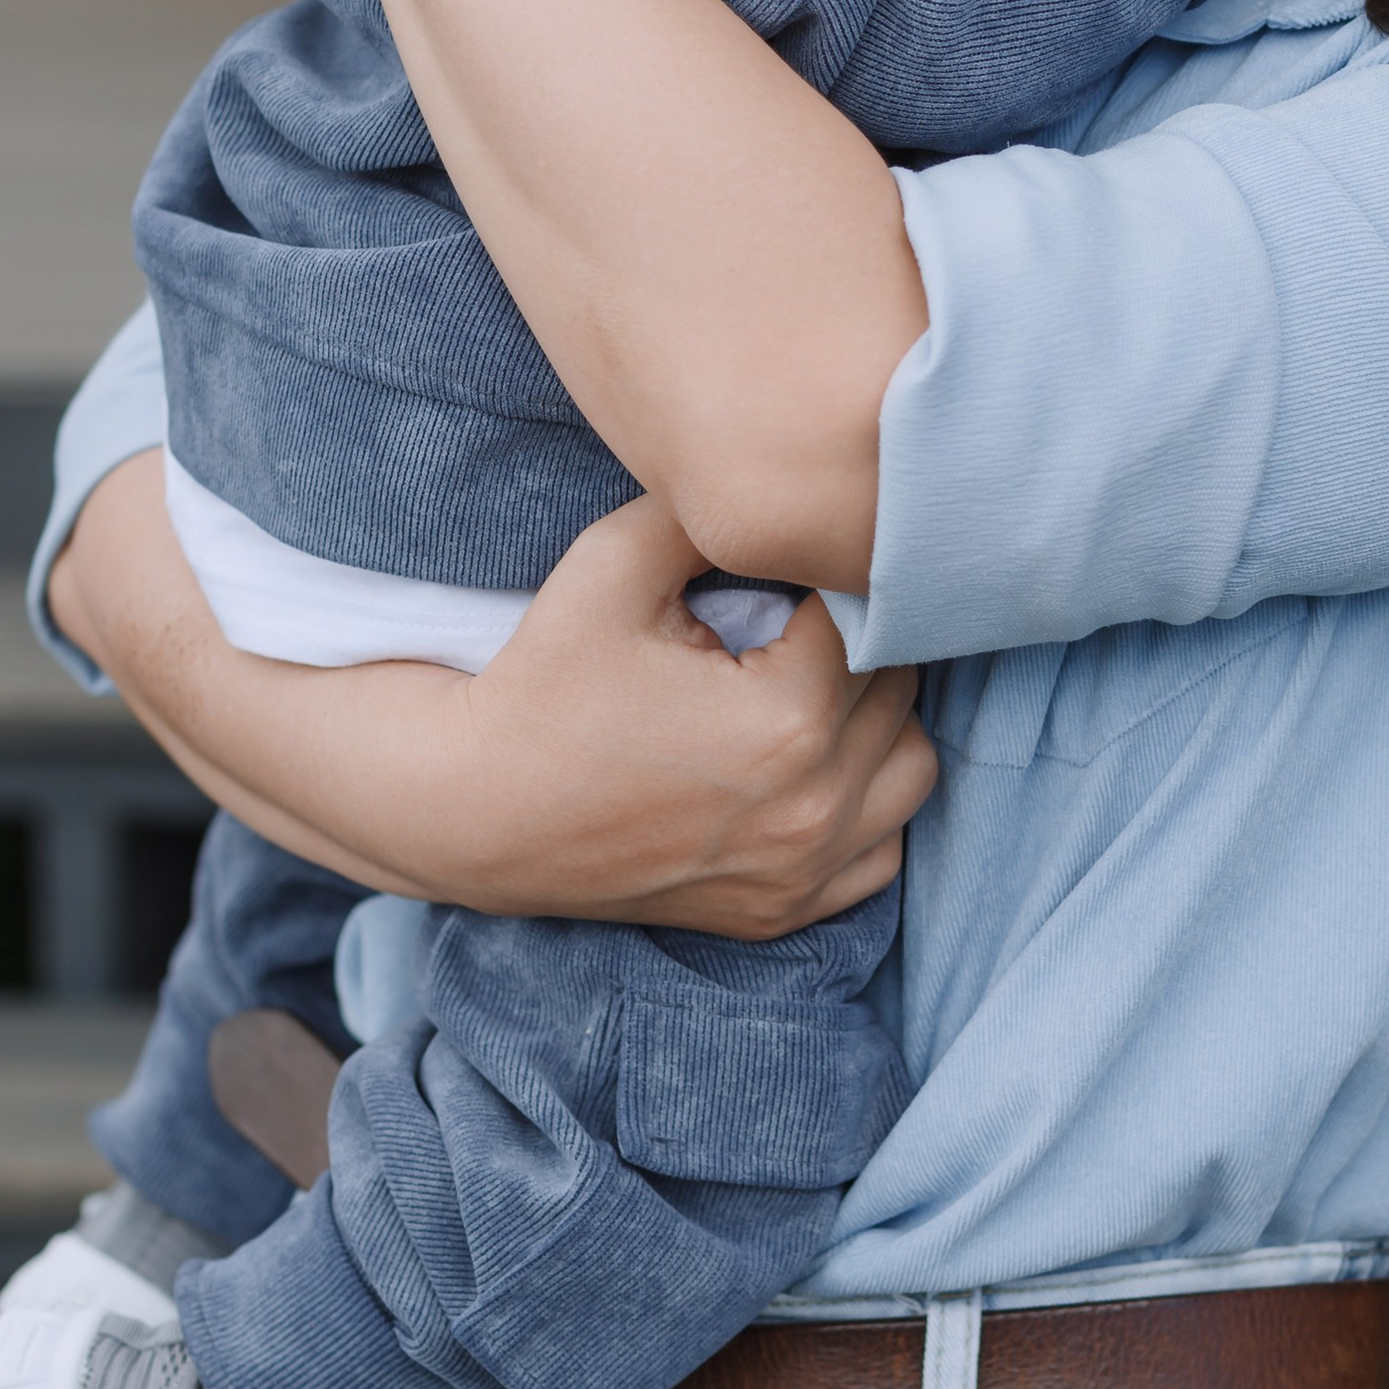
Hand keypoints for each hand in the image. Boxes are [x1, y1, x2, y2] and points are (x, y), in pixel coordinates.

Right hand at [51, 465, 933, 940]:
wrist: (475, 809)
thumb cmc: (542, 680)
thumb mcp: (614, 560)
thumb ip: (714, 507)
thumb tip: (790, 475)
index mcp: (788, 718)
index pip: (871, 615)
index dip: (831, 580)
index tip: (786, 573)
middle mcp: (813, 807)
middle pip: (903, 690)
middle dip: (857, 645)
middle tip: (790, 622)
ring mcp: (800, 873)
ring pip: (913, 773)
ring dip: (879, 726)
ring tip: (806, 690)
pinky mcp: (780, 913)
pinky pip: (881, 855)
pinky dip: (863, 809)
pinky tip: (804, 768)